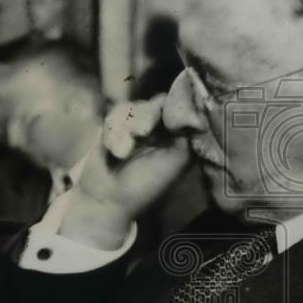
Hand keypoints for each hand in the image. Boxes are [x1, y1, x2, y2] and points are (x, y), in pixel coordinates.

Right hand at [59, 87, 191, 249]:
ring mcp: (136, 125)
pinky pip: (116, 113)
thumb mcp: (176, 163)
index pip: (182, 107)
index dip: (174, 106)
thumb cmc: (145, 186)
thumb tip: (195, 110)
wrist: (107, 200)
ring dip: (126, 129)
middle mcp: (160, 129)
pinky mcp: (115, 125)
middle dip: (146, 118)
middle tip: (140, 135)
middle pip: (157, 103)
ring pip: (135, 107)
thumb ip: (188, 135)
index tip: (166, 118)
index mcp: (179, 138)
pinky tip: (113, 150)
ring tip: (122, 153)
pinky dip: (113, 131)